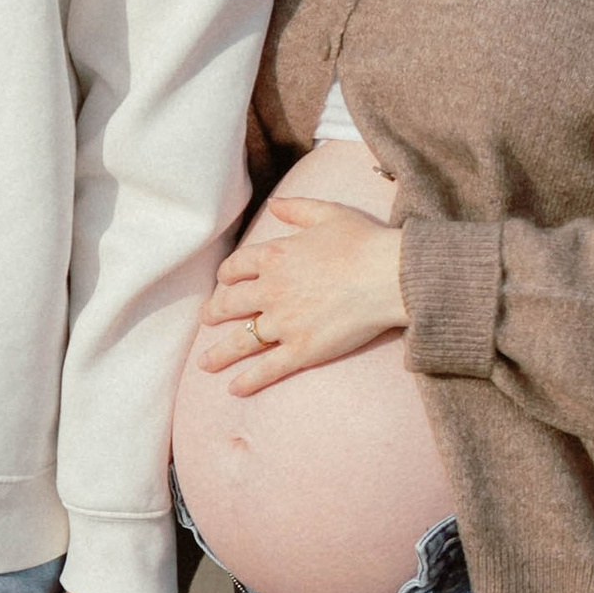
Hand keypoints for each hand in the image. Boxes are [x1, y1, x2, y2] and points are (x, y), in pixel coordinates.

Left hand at [195, 199, 406, 395]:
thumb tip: (274, 204)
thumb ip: (297, 208)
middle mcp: (271, 290)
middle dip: (215, 313)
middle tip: (206, 319)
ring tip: (204, 363)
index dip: (227, 275)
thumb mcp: (328, 213)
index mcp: (274, 256)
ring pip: (242, 341)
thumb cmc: (363, 242)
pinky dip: (248, 380)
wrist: (388, 276)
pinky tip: (234, 388)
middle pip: (231, 305)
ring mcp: (284, 323)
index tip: (223, 282)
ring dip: (219, 353)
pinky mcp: (301, 350)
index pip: (237, 267)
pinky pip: (267, 369)